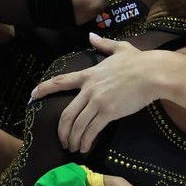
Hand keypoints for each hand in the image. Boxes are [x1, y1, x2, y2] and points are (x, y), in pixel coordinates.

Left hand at [31, 33, 154, 151]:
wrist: (153, 73)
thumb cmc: (139, 61)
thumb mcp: (120, 48)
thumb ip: (103, 44)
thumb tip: (91, 36)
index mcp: (89, 74)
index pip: (61, 82)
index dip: (44, 89)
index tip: (33, 95)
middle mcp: (89, 89)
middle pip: (66, 113)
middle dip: (61, 130)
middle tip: (62, 141)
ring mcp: (98, 101)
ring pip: (77, 125)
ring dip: (73, 139)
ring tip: (74, 148)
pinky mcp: (108, 112)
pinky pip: (91, 130)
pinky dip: (86, 141)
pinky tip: (86, 148)